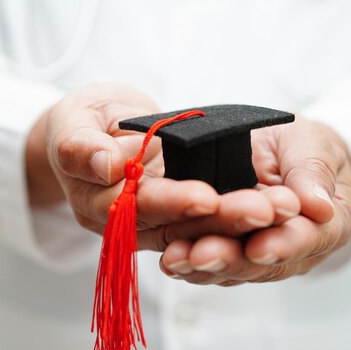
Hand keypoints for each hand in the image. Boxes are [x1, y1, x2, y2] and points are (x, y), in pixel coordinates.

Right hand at [26, 82, 300, 247]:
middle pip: (175, 226)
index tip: (207, 196)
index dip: (171, 202)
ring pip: (197, 229)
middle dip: (220, 219)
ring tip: (278, 209)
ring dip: (238, 222)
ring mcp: (154, 222)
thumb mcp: (72, 121)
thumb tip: (108, 166)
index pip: (135, 206)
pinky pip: (207, 221)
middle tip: (264, 209)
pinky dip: (238, 217)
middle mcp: (126, 222)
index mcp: (95, 201)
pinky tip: (273, 208)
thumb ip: (81, 145)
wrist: (96, 127)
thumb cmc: (81, 120)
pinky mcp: (177, 214)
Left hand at [158, 116, 350, 285]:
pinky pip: (207, 263)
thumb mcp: (313, 143)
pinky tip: (170, 258)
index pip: (308, 240)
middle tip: (205, 254)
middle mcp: (291, 249)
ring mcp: (256, 255)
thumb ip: (313, 172)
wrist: (278, 150)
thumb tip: (319, 206)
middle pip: (263, 263)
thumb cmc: (300, 146)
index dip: (284, 245)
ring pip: (232, 268)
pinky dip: (187, 261)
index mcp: (324, 225)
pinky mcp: (227, 251)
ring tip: (178, 258)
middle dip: (232, 259)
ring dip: (203, 265)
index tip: (260, 247)